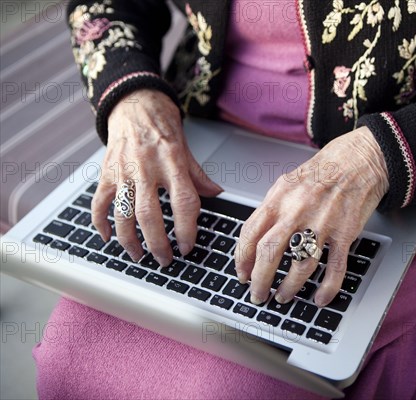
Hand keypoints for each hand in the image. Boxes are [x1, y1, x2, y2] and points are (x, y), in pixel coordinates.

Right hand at [92, 89, 222, 265]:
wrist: (134, 101)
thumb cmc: (161, 123)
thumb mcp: (186, 147)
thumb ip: (198, 175)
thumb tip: (217, 194)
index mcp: (172, 162)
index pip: (183, 202)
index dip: (187, 229)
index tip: (187, 246)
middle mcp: (147, 167)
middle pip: (149, 215)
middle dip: (157, 243)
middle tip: (165, 259)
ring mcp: (123, 171)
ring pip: (122, 214)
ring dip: (130, 240)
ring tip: (139, 255)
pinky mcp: (106, 172)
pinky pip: (99, 203)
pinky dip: (101, 223)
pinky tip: (107, 237)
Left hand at [235, 126, 388, 306]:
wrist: (359, 159)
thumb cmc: (324, 170)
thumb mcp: (288, 182)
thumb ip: (272, 208)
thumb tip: (256, 238)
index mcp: (278, 198)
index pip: (250, 234)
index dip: (242, 259)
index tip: (242, 273)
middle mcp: (297, 211)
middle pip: (269, 253)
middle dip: (260, 280)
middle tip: (258, 294)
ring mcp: (322, 223)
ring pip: (300, 266)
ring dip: (289, 287)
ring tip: (283, 297)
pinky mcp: (345, 233)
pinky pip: (335, 267)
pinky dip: (327, 288)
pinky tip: (320, 298)